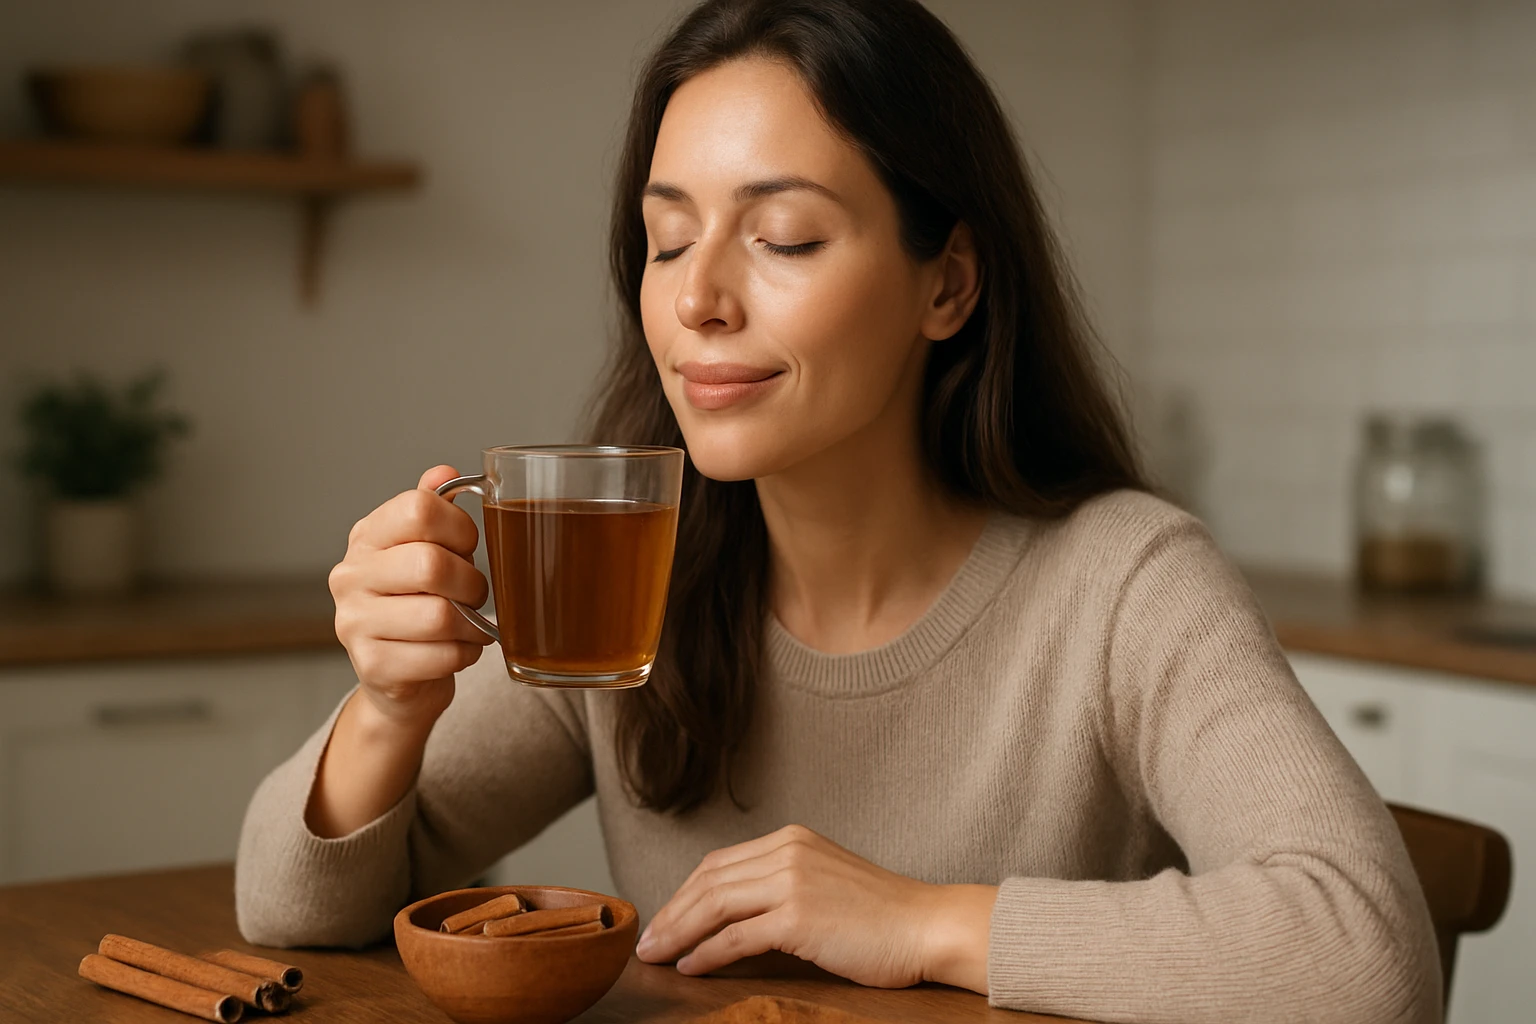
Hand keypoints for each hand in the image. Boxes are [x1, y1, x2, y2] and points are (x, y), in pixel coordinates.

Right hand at [328, 465, 492, 732]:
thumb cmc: (420, 603)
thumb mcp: (426, 549)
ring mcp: (354, 623)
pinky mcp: (372, 667)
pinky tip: (457, 650)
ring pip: (439, 616)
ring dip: (471, 623)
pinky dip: (464, 654)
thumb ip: (433, 509)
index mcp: (367, 537)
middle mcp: (350, 576)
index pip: (419, 508)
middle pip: (431, 564)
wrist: (399, 676)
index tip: (467, 547)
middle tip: (475, 594)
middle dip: (471, 583)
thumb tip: (443, 472)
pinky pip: (440, 656)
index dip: (460, 527)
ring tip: (469, 624)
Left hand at [634, 825, 997, 992]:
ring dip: (678, 932)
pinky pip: (737, 936)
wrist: (928, 925)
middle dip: (671, 913)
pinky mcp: (799, 916)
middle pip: (709, 880)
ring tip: (656, 955)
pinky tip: (690, 966)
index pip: (719, 864)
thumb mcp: (825, 882)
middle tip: (647, 942)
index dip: (684, 894)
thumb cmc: (883, 915)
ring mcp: (793, 881)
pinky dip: (707, 952)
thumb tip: (731, 915)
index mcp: (791, 839)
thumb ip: (782, 885)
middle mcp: (788, 851)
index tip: (665, 920)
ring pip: (715, 904)